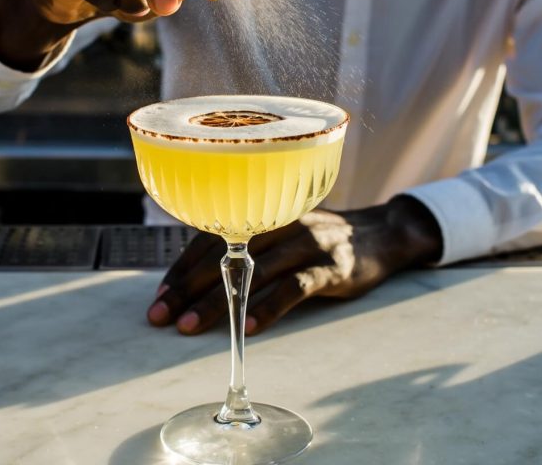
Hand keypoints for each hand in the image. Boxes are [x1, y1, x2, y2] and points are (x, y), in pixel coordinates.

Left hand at [147, 196, 442, 335]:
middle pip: (224, 255)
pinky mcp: (332, 268)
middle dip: (188, 288)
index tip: (159, 297)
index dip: (182, 268)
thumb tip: (195, 280)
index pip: (210, 238)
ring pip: (254, 273)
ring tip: (191, 326)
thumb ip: (245, 248)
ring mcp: (308, 244)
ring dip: (218, 302)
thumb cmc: (319, 241)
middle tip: (162, 316)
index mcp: (261, 214)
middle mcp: (280, 223)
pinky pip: (295, 288)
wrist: (382, 234)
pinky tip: (248, 328)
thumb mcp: (280, 234)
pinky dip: (270, 308)